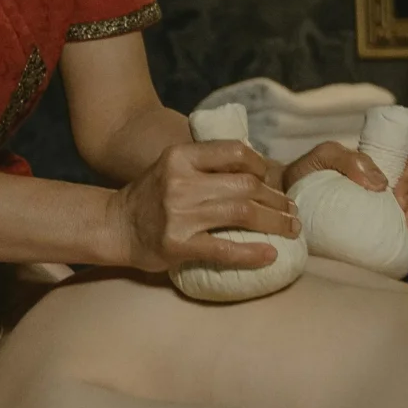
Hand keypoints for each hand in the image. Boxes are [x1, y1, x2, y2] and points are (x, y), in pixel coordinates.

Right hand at [108, 139, 296, 272]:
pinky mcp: (178, 244)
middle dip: (277, 200)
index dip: (262, 166)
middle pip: (246, 185)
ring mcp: (178, 214)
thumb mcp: (173, 167)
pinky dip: (252, 252)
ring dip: (274, 223)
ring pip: (242, 213)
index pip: (235, 152)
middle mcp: (180, 182)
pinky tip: (270, 255)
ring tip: (290, 230)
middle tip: (292, 212)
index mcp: (180, 157)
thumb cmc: (151, 196)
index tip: (272, 182)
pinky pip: (225, 248)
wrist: (115, 226)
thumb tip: (260, 174)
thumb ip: (207, 166)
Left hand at [280, 144, 407, 256]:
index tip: (398, 195)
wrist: (286, 203)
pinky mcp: (392, 239)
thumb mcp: (325, 156)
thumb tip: (381, 183)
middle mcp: (396, 190)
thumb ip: (349, 158)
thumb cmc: (308, 175)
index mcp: (386, 167)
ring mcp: (395, 215)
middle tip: (405, 220)